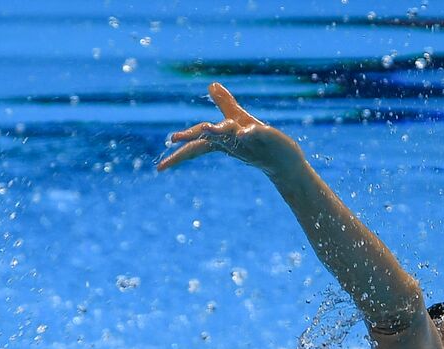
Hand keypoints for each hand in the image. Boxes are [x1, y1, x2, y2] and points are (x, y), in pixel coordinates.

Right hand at [157, 83, 305, 177]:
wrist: (284, 159)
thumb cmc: (260, 142)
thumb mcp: (240, 119)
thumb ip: (225, 103)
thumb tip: (211, 84)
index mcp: (222, 140)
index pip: (196, 146)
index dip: (178, 155)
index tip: (159, 168)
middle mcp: (232, 141)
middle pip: (209, 138)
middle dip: (192, 136)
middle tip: (173, 138)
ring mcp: (249, 140)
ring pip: (230, 136)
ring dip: (218, 132)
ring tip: (208, 127)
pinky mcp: (266, 138)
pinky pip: (258, 134)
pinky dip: (252, 133)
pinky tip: (247, 131)